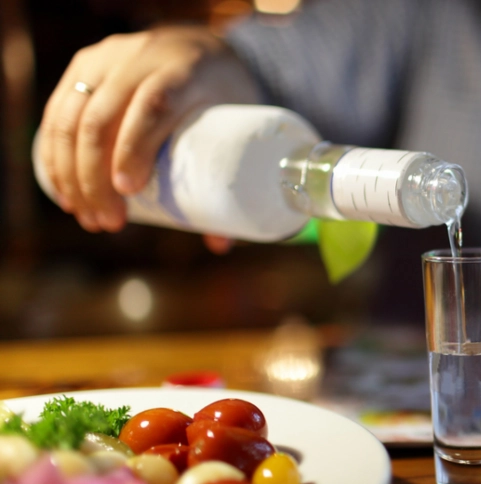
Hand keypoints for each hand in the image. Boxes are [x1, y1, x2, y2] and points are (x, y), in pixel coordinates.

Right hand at [38, 25, 260, 232]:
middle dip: (97, 177)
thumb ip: (227, 180)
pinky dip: (55, 156)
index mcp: (186, 69)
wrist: (199, 51)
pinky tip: (65, 192)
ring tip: (89, 217)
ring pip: (73, 116)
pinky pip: (58, 112)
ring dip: (72, 174)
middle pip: (104, 117)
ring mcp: (108, 58)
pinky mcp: (85, 66)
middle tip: (110, 222)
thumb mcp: (235, 126)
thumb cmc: (223, 98)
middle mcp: (143, 57)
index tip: (128, 190)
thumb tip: (220, 245)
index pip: (154, 104)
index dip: (135, 146)